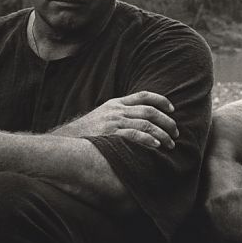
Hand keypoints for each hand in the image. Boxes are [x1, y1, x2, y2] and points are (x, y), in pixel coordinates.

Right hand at [51, 91, 177, 148]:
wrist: (65, 141)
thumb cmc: (85, 132)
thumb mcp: (102, 116)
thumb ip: (118, 114)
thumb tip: (138, 121)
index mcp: (115, 103)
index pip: (143, 96)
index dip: (160, 100)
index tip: (172, 109)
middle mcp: (116, 110)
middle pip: (149, 111)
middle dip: (167, 121)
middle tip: (176, 132)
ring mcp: (114, 122)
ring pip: (146, 124)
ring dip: (162, 134)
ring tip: (170, 143)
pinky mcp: (110, 135)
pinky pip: (134, 135)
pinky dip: (148, 140)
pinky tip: (157, 146)